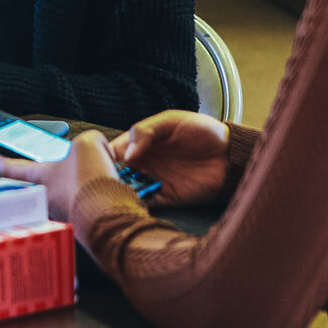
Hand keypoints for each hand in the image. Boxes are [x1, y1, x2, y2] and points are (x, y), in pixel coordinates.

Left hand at [0, 129, 117, 220]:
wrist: (109, 213)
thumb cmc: (90, 181)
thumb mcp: (89, 143)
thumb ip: (87, 141)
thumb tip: (96, 150)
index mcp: (40, 176)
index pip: (10, 167)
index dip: (0, 158)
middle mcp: (47, 197)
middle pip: (41, 181)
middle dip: (50, 170)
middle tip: (61, 163)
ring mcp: (63, 211)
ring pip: (64, 193)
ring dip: (75, 184)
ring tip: (95, 175)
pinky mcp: (82, 220)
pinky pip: (85, 203)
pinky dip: (93, 195)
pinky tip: (106, 190)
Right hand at [111, 110, 229, 205]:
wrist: (230, 154)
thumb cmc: (202, 131)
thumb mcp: (171, 121)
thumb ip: (145, 131)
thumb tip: (126, 153)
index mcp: (140, 143)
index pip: (113, 151)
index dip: (102, 158)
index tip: (97, 164)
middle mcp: (143, 164)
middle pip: (115, 173)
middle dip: (107, 179)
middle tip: (104, 183)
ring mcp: (153, 181)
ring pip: (127, 190)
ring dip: (120, 194)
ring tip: (115, 195)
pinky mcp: (166, 199)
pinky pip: (146, 204)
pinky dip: (137, 206)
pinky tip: (133, 204)